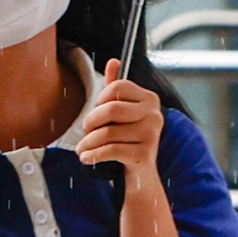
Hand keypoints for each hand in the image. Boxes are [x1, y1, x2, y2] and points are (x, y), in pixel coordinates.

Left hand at [77, 59, 162, 175]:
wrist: (140, 175)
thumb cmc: (127, 139)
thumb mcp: (122, 112)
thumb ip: (117, 88)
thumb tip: (113, 61)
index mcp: (150, 99)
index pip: (118, 87)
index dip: (100, 98)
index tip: (96, 111)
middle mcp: (155, 115)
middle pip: (111, 109)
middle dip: (91, 121)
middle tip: (86, 131)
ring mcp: (152, 135)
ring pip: (107, 132)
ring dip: (88, 143)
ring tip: (82, 149)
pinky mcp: (144, 155)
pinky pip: (110, 150)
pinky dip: (93, 155)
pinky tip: (86, 158)